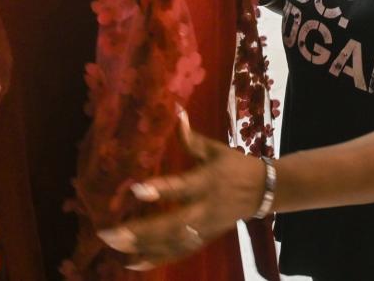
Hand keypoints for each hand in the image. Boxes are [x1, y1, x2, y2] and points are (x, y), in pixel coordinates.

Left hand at [96, 109, 266, 271]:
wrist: (263, 190)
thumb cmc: (234, 165)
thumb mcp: (214, 149)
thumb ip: (190, 137)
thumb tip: (176, 110)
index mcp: (207, 181)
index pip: (181, 186)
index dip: (160, 189)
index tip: (136, 189)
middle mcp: (205, 208)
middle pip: (172, 224)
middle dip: (141, 231)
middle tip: (110, 233)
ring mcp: (205, 228)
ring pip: (173, 243)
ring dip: (144, 247)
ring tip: (116, 248)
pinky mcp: (205, 239)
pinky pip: (179, 253)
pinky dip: (156, 260)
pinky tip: (133, 263)